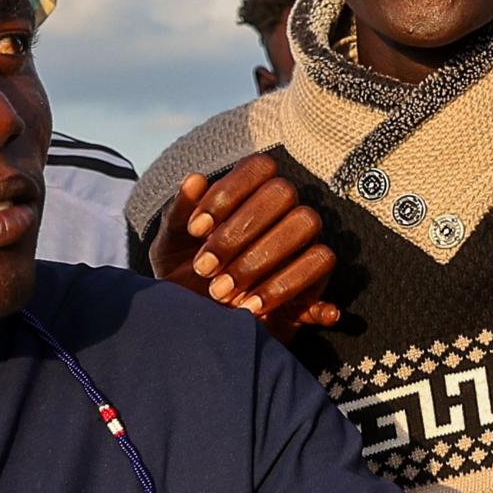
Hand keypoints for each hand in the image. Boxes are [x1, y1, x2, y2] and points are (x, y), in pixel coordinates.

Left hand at [144, 152, 342, 336]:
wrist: (197, 325)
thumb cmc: (185, 277)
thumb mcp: (170, 247)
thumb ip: (177, 214)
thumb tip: (194, 180)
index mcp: (252, 197)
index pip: (260, 167)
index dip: (229, 192)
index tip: (197, 230)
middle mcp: (284, 215)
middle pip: (284, 195)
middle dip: (239, 233)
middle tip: (205, 268)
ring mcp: (304, 248)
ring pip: (305, 229)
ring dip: (260, 263)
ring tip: (221, 293)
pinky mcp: (314, 287)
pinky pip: (321, 279)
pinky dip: (289, 291)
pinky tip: (256, 311)